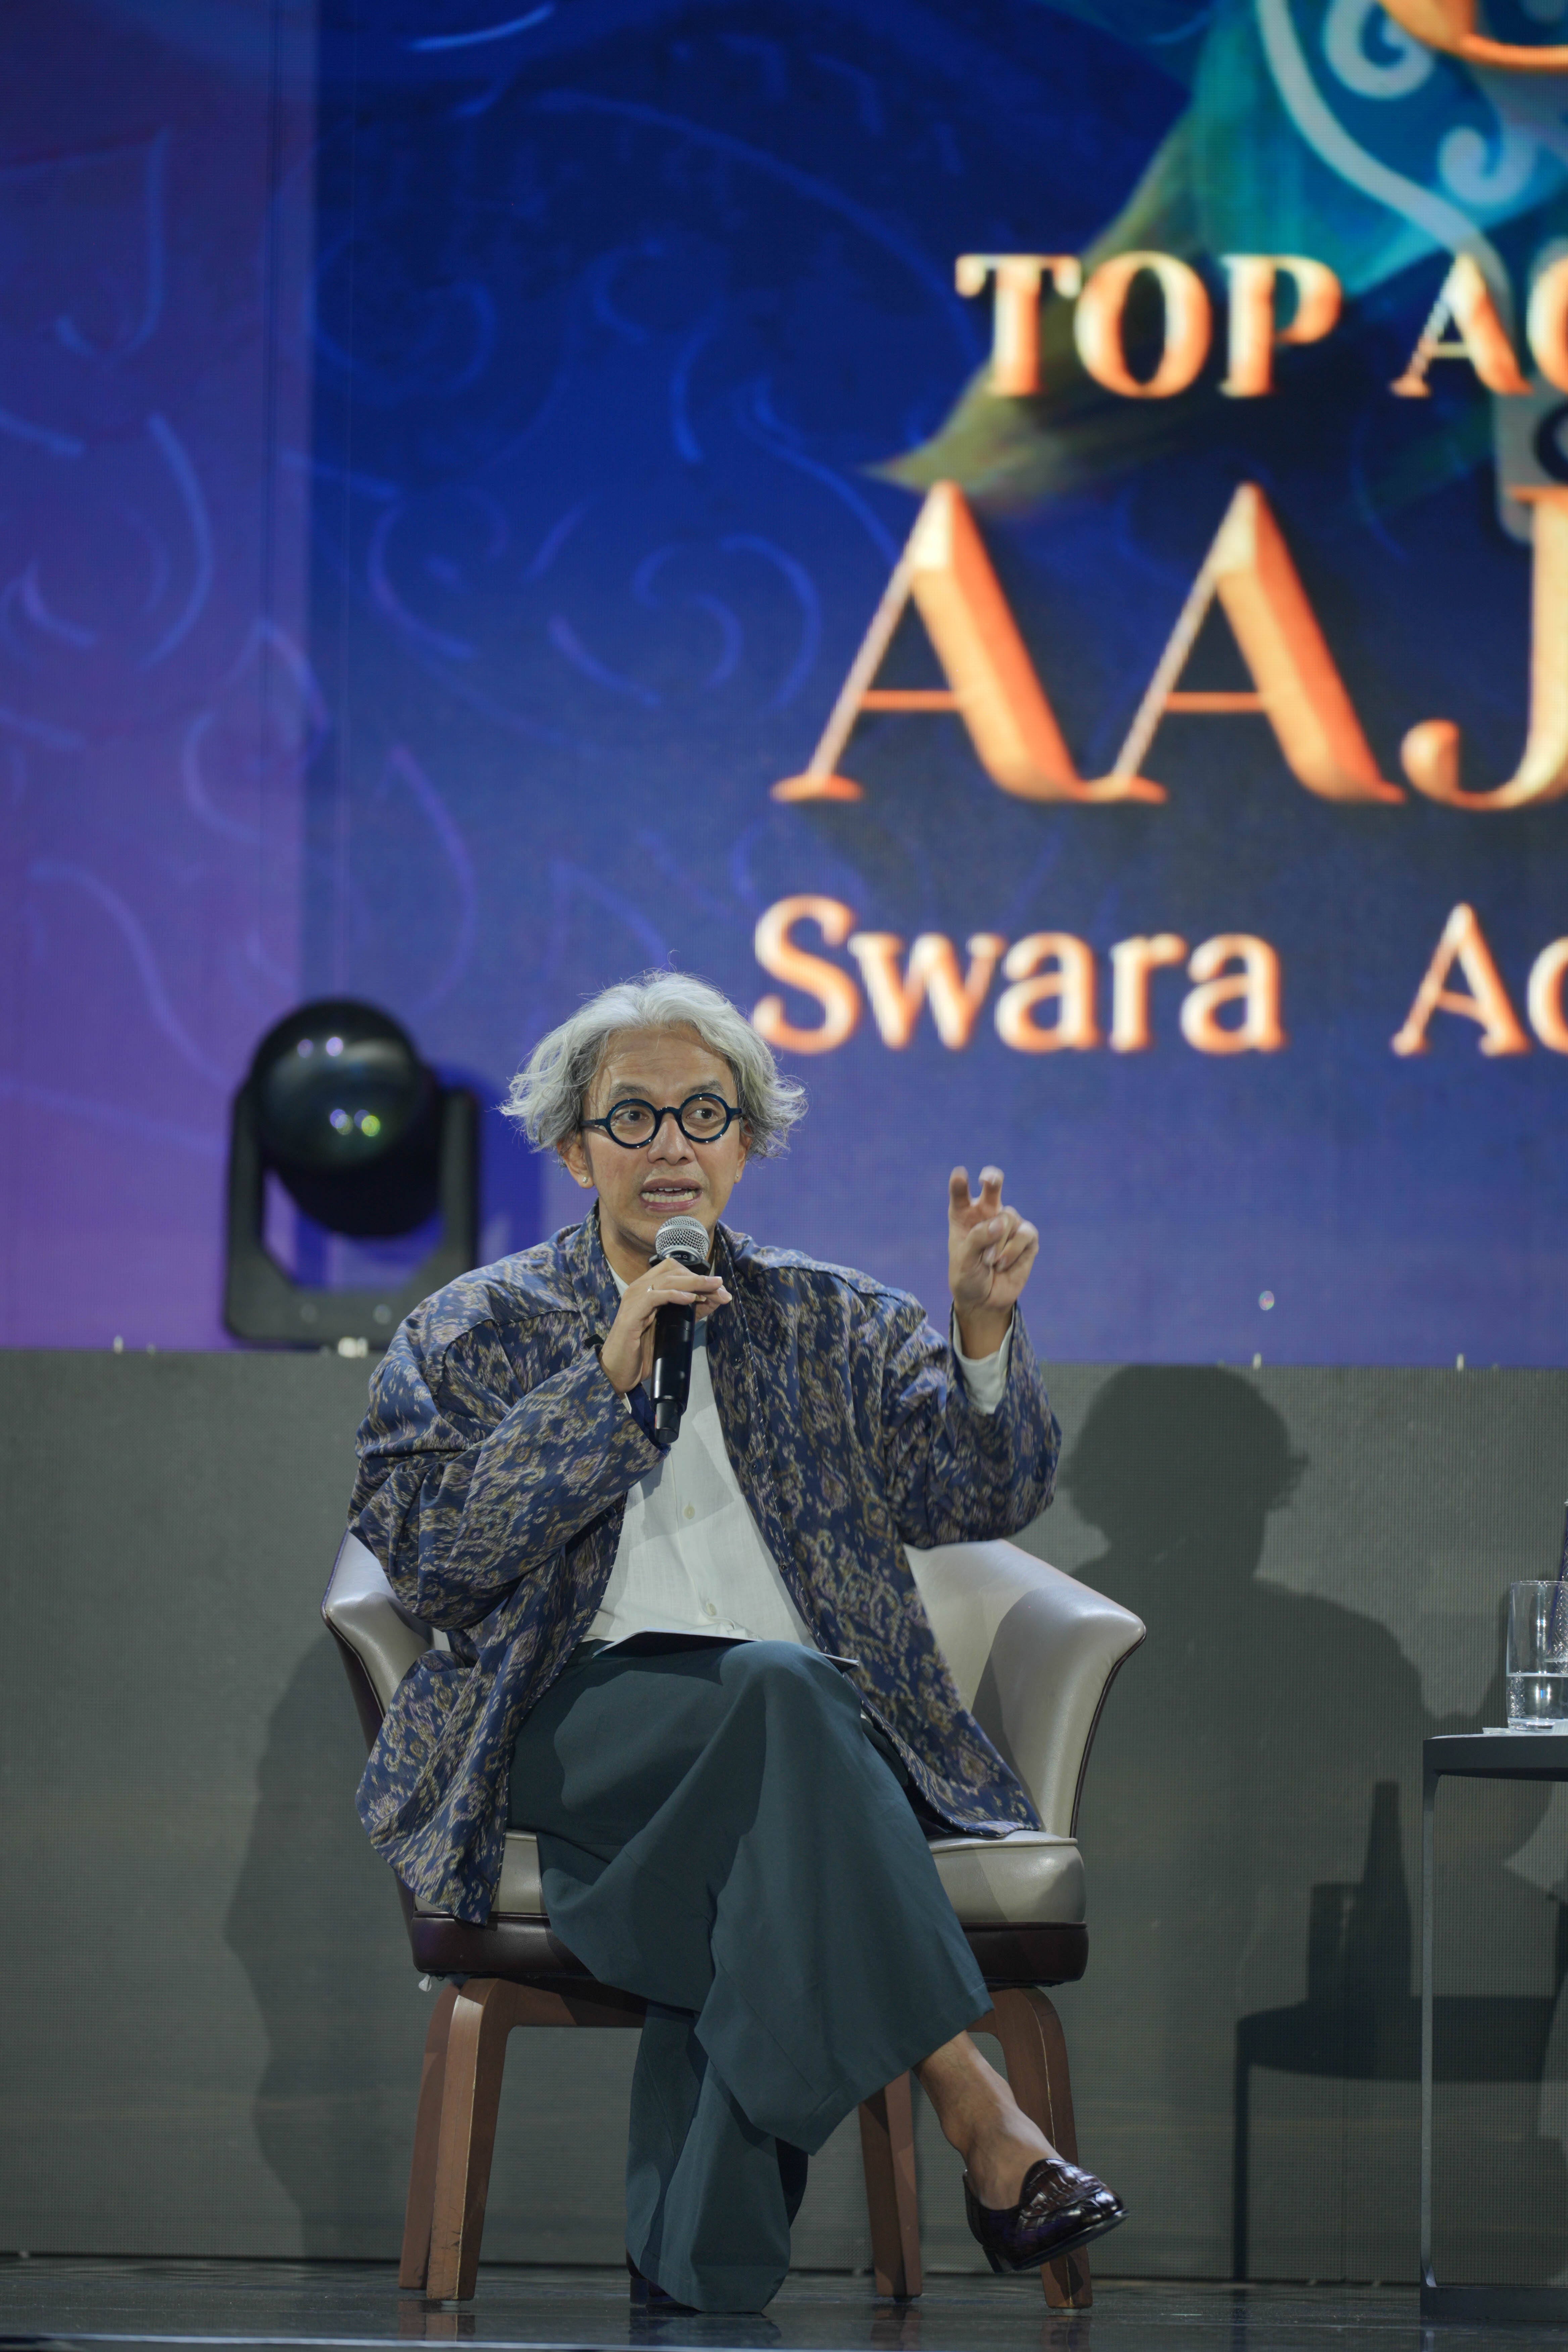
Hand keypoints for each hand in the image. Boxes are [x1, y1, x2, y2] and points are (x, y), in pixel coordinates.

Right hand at [599, 1255, 731, 1395]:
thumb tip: (715, 1299)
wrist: (619, 1370)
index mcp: (647, 1289)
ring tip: (713, 1289)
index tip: (719, 1287)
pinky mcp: (631, 1315)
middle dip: (700, 1280)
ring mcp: (633, 1300)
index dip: (697, 1275)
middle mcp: (639, 1289)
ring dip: (693, 1284)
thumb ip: (691, 1312)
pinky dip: (673, 1295)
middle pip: (673, 1272)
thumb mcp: (673, 1327)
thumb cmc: (643, 1349)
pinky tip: (689, 1299)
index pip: (674, 1270)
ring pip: (666, 1281)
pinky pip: (653, 1297)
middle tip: (721, 1289)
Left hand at [949, 1166, 1037, 1359]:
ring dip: (999, 1242)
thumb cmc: (968, 1277)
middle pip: (992, 1188)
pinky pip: (1025, 1233)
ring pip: (1008, 1217)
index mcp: (964, 1216)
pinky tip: (1004, 1264)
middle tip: (989, 1180)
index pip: (961, 1195)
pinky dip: (1013, 1250)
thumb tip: (1001, 1222)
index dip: (960, 1184)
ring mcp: (1008, 1225)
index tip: (960, 1174)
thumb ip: (979, 1238)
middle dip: (992, 1179)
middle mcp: (987, 1215)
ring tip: (990, 1262)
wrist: (985, 1300)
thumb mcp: (964, 1260)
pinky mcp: (1026, 1238)